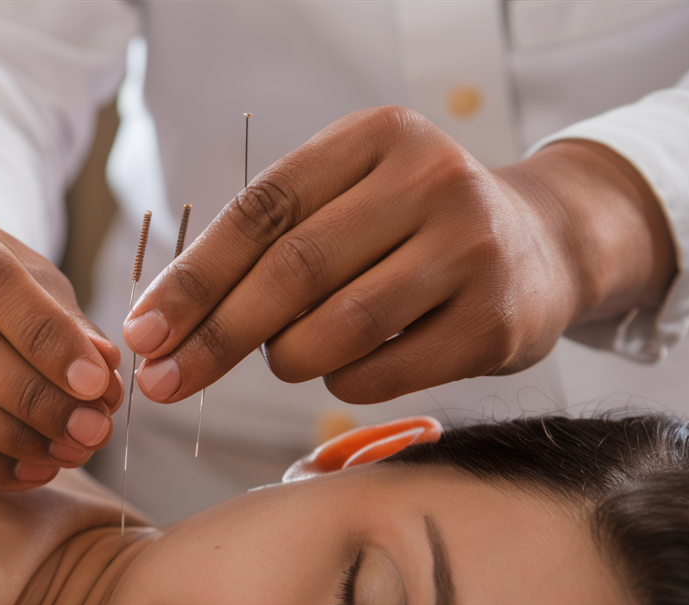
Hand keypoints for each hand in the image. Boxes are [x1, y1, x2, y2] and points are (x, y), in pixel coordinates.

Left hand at [123, 106, 673, 403]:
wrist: (545, 244)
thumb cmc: (412, 228)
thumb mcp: (349, 201)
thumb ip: (270, 244)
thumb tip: (166, 322)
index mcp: (376, 137)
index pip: (260, 210)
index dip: (193, 277)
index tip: (143, 331)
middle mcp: (430, 179)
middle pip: (293, 270)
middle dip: (216, 336)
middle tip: (164, 381)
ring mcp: (471, 248)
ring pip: (336, 327)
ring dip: (285, 360)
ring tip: (284, 359)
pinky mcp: (497, 320)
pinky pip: (382, 371)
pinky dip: (340, 384)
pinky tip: (341, 371)